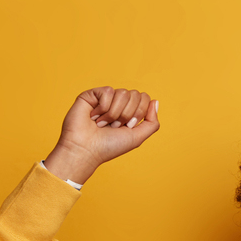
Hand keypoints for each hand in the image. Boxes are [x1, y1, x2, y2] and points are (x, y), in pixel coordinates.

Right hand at [44, 87, 159, 183]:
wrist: (86, 150)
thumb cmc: (109, 146)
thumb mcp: (138, 137)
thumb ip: (152, 122)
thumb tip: (155, 101)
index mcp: (129, 112)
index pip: (144, 98)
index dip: (139, 112)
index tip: (128, 126)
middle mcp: (118, 104)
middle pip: (136, 94)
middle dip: (127, 114)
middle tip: (114, 126)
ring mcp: (105, 98)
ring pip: (123, 93)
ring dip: (115, 113)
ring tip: (103, 123)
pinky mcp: (92, 94)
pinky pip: (108, 91)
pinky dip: (104, 107)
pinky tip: (94, 116)